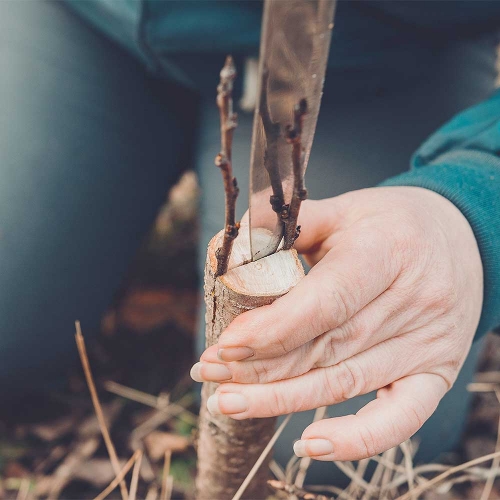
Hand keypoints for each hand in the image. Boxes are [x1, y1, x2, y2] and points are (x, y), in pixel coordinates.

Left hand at [191, 187, 482, 460]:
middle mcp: (413, 303)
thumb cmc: (393, 224)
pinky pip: (400, 418)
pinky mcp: (435, 373)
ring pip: (344, 383)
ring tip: (229, 402)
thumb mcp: (346, 208)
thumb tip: (234, 243)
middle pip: (326, 349)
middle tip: (208, 373)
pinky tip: (308, 446)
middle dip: (260, 367)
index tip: (226, 345)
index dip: (273, 329)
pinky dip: (356, 440)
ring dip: (281, 399)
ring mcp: (427, 344)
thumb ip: (289, 222)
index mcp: (388, 252)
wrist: (462, 240)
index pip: (326, 303)